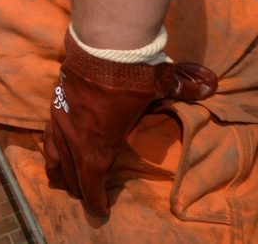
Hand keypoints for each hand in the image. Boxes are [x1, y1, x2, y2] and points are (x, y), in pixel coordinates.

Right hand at [42, 29, 216, 215]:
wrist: (101, 46)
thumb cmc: (131, 73)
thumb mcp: (161, 85)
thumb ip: (182, 90)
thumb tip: (209, 87)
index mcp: (98, 142)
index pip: (91, 180)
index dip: (95, 199)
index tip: (100, 211)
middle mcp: (75, 135)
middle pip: (71, 171)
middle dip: (79, 188)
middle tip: (86, 197)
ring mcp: (62, 119)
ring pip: (54, 154)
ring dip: (59, 171)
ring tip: (61, 181)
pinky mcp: (54, 103)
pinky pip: (48, 134)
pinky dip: (51, 148)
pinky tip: (53, 150)